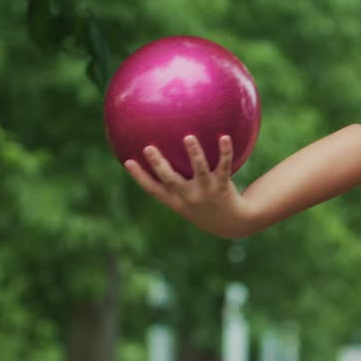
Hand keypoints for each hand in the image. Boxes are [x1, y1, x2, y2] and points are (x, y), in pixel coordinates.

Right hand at [124, 134, 252, 238]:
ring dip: (194, 154)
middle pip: (171, 180)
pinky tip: (224, 136)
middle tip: (148, 148)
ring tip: (189, 137)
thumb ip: (176, 183)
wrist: (232, 224)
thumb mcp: (189, 201)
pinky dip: (225, 152)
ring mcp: (207, 192)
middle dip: (159, 165)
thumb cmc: (205, 207)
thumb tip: (167, 154)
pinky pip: (224, 167)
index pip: (154, 190)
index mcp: (177, 202)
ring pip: (200, 171)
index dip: (140, 177)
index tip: (128, 161)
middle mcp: (190, 197)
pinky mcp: (223, 187)